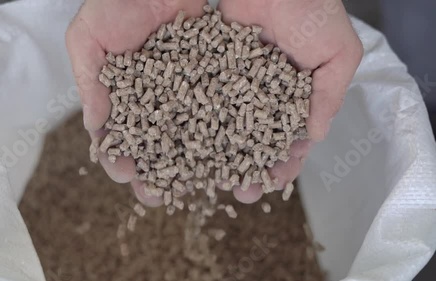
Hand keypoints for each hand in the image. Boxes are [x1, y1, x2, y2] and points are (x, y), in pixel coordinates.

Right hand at [66, 0, 206, 206]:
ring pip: (187, 134)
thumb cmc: (118, 2)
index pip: (117, 134)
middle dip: (153, 170)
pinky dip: (222, 132)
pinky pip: (217, 109)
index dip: (117, 156)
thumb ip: (89, 81)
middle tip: (156, 196)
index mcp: (122, 96)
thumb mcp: (88, 37)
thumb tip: (94, 125)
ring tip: (194, 187)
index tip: (123, 172)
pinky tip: (227, 153)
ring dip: (189, 163)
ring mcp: (184, 93)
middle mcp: (154, 100)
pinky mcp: (211, 80)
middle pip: (153, 144)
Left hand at [217, 0, 362, 201]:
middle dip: (250, 167)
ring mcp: (237, 84)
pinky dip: (197, 119)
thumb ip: (329, 96)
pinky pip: (205, 98)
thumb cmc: (314, 11)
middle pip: (256, 139)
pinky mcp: (213, 69)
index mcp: (297, 97)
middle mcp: (265, 95)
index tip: (275, 183)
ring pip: (227, 125)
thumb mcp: (337, 54)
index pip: (292, 138)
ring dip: (221, 153)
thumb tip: (315, 137)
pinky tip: (188, 142)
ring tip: (213, 179)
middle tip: (241, 193)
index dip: (286, 162)